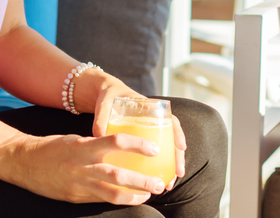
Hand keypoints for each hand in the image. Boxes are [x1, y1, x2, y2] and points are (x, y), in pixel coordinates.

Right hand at [0, 131, 168, 204]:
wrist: (23, 161)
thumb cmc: (53, 146)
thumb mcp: (76, 139)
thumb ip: (97, 145)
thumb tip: (124, 148)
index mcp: (84, 146)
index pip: (116, 142)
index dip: (138, 146)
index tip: (155, 149)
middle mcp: (82, 167)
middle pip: (118, 177)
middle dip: (142, 182)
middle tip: (159, 183)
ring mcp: (78, 185)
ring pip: (111, 195)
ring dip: (133, 196)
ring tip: (147, 195)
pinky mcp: (74, 198)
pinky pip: (99, 200)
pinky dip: (116, 200)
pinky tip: (127, 199)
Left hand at [84, 71, 186, 188]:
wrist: (103, 95)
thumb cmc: (107, 97)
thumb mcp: (105, 103)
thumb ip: (102, 117)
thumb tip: (99, 136)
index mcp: (150, 109)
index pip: (170, 120)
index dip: (178, 133)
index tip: (181, 148)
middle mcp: (153, 121)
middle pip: (172, 139)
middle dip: (178, 157)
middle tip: (179, 173)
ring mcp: (148, 131)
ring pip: (165, 149)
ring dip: (169, 166)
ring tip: (169, 184)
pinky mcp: (139, 140)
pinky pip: (151, 154)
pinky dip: (155, 167)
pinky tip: (152, 181)